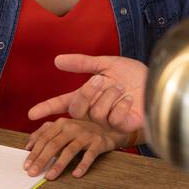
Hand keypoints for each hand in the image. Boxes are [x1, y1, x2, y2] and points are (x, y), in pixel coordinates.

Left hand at [23, 118, 131, 179]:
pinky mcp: (98, 143)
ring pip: (69, 151)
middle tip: (33, 173)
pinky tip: (76, 175)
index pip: (44, 138)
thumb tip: (28, 147)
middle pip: (54, 145)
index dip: (34, 152)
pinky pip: (89, 155)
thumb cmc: (80, 131)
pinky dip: (82, 165)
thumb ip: (44, 134)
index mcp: (61, 123)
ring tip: (50, 177)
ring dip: (58, 165)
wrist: (108, 128)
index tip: (26, 166)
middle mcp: (72, 127)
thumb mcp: (62, 129)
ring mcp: (86, 135)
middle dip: (42, 160)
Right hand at [27, 54, 147, 133]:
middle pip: (77, 107)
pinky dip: (123, 105)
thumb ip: (82, 63)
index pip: (63, 103)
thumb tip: (57, 60)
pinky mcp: (122, 128)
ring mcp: (108, 121)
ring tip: (123, 89)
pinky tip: (131, 100)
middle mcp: (94, 110)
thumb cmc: (133, 75)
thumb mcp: (106, 64)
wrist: (157, 83)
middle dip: (88, 92)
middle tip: (102, 80)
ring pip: (97, 112)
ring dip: (110, 96)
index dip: (47, 108)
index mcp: (88, 95)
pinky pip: (114, 118)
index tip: (32, 113)